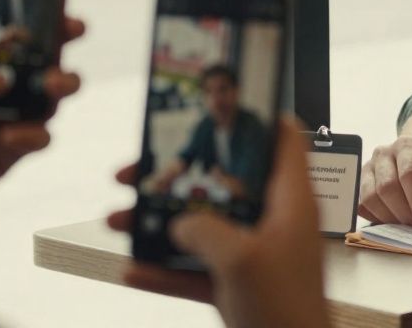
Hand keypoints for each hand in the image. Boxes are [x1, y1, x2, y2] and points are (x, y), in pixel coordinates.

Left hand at [0, 18, 84, 247]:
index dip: (31, 7)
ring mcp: (8, 113)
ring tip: (53, 86)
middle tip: (76, 30)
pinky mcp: (15, 148)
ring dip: (64, 81)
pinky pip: (42, 135)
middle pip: (41, 50)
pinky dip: (33, 134)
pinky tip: (7, 139)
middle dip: (65, 36)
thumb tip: (5, 80)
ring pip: (54, 90)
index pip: (4, 22)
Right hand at [109, 117, 328, 327]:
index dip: (258, 116)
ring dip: (159, 224)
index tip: (221, 104)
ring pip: (201, 227)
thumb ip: (205, 230)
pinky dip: (164, 269)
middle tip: (140, 171)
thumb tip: (181, 222)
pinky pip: (194, 270)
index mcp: (290, 201)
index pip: (282, 140)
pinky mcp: (237, 285)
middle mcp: (273, 221)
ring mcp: (253, 254)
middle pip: (223, 183)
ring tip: (120, 219)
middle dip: (178, 177)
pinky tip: (133, 268)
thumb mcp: (241, 259)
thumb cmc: (288, 311)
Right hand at [357, 136, 411, 227]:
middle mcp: (383, 154)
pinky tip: (391, 221)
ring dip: (389, 218)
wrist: (409, 155)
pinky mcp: (358, 183)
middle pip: (387, 187)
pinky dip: (376, 219)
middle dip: (403, 212)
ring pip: (370, 198)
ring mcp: (367, 167)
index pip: (409, 173)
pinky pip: (361, 206)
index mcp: (407, 147)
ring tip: (405, 225)